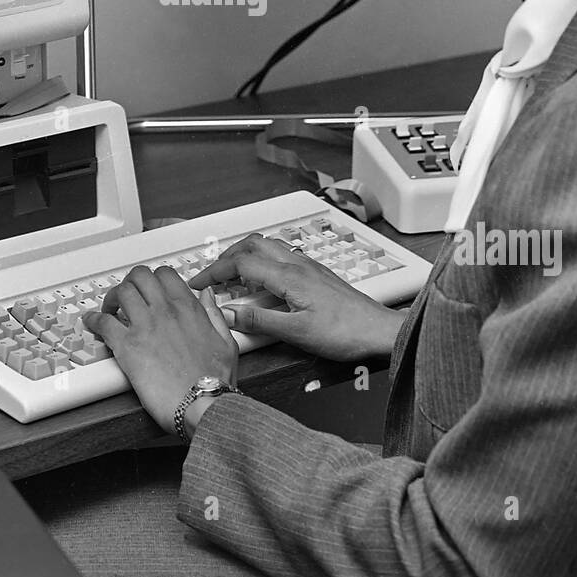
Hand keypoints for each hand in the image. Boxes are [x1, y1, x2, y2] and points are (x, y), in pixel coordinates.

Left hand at [83, 266, 237, 435]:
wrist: (202, 403)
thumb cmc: (215, 381)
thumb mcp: (226, 342)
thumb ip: (214, 314)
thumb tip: (207, 296)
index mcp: (189, 309)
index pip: (165, 275)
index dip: (154, 279)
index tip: (149, 290)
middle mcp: (166, 311)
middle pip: (140, 276)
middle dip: (130, 282)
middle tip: (127, 295)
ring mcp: (145, 326)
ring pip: (121, 292)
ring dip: (112, 297)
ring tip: (109, 308)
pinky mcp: (128, 347)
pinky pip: (103, 322)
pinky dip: (94, 320)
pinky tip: (92, 322)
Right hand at [188, 233, 404, 362]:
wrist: (378, 331)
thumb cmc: (345, 333)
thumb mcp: (296, 333)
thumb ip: (259, 321)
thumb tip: (228, 312)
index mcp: (289, 276)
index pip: (241, 262)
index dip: (214, 271)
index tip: (198, 283)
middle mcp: (298, 264)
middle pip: (252, 244)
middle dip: (226, 256)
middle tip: (210, 276)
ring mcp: (308, 266)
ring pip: (267, 246)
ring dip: (244, 255)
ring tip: (231, 276)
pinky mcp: (316, 273)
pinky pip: (280, 256)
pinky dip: (261, 261)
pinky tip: (261, 281)